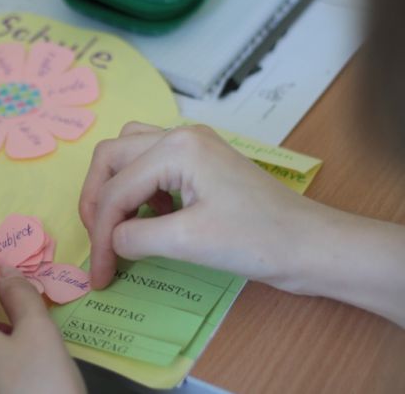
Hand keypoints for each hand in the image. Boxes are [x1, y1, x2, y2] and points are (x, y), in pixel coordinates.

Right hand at [79, 122, 318, 290]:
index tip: (99, 273)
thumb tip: (112, 240)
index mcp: (176, 148)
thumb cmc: (257, 240)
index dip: (100, 235)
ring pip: (127, 151)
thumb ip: (136, 238)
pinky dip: (137, 186)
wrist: (312, 245)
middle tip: (98, 242)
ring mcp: (192, 144)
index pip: (115, 190)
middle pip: (111, 157)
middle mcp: (179, 135)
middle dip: (97, 202)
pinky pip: (149, 161)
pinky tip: (151, 215)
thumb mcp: (189, 242)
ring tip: (118, 225)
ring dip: (114, 187)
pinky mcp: (201, 160)